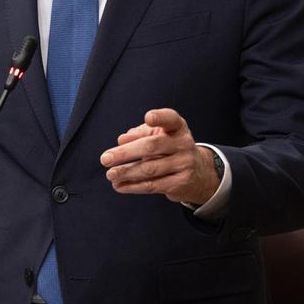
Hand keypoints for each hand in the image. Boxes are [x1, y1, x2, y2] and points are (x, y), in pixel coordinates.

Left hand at [100, 108, 219, 204]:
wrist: (197, 173)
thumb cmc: (169, 148)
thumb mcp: (157, 136)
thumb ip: (139, 134)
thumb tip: (122, 139)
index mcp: (177, 127)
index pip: (171, 119)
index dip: (160, 118)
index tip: (148, 117)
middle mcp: (183, 144)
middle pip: (152, 146)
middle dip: (126, 153)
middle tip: (105, 159)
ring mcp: (184, 164)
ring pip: (150, 169)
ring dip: (126, 172)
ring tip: (110, 174)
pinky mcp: (180, 183)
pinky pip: (153, 185)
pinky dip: (133, 186)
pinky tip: (119, 185)